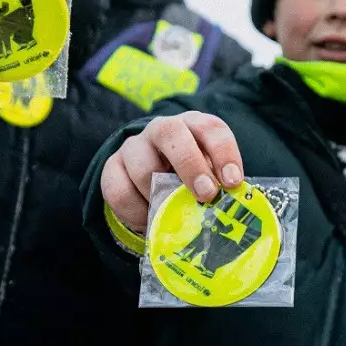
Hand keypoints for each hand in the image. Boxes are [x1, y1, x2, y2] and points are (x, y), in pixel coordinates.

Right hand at [99, 111, 244, 234]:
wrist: (151, 180)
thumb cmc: (190, 179)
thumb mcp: (209, 177)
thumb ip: (218, 186)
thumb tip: (230, 209)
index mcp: (194, 126)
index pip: (210, 128)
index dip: (224, 153)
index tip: (232, 182)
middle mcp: (163, 129)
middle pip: (172, 132)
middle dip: (190, 164)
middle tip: (205, 195)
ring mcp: (135, 146)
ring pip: (142, 163)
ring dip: (160, 194)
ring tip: (172, 216)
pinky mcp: (112, 167)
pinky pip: (119, 190)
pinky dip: (136, 211)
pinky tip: (149, 220)